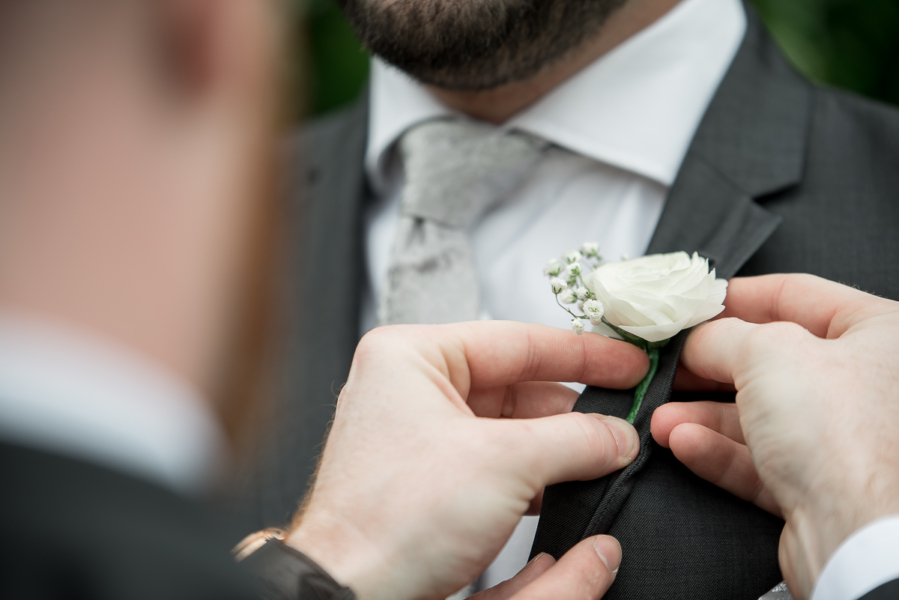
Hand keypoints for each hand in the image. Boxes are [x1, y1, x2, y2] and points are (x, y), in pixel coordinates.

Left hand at [287, 322, 647, 599]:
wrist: (354, 595)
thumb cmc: (390, 522)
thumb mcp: (504, 463)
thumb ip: (574, 439)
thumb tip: (616, 435)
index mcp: (411, 357)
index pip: (516, 340)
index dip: (583, 353)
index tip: (628, 363)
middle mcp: (411, 389)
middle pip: (517, 385)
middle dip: (574, 409)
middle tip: (624, 420)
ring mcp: (419, 435)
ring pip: (510, 426)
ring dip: (559, 444)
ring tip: (606, 454)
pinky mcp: (429, 480)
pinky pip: (496, 462)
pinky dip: (536, 473)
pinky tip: (571, 484)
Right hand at [651, 274, 898, 598]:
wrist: (858, 534)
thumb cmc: (840, 432)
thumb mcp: (765, 352)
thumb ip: (720, 335)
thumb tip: (695, 340)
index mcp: (880, 334)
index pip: (798, 295)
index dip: (739, 295)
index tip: (695, 303)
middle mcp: (869, 385)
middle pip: (772, 360)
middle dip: (709, 367)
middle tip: (670, 362)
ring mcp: (845, 439)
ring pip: (760, 416)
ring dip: (703, 415)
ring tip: (661, 415)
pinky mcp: (821, 487)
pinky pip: (759, 460)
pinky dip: (717, 451)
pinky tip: (682, 442)